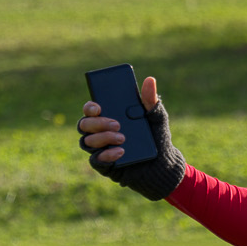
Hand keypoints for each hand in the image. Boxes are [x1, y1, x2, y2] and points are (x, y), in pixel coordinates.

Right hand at [78, 74, 186, 201]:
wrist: (162, 163)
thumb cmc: (155, 137)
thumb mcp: (155, 118)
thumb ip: (150, 100)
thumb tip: (150, 80)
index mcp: (108, 116)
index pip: (90, 110)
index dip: (89, 107)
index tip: (98, 107)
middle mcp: (100, 132)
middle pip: (84, 125)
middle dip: (98, 123)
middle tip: (117, 124)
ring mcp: (100, 149)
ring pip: (87, 142)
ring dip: (103, 138)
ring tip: (122, 138)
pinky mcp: (105, 165)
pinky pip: (96, 160)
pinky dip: (107, 155)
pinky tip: (120, 152)